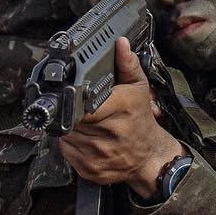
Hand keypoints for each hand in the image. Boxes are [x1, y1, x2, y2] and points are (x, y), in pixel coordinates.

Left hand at [58, 39, 184, 198]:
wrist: (149, 157)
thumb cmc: (140, 120)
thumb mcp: (139, 89)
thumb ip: (127, 65)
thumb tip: (119, 44)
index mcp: (121, 110)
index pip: (84, 103)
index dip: (75, 99)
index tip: (75, 96)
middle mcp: (109, 135)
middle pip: (71, 117)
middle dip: (72, 112)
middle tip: (83, 110)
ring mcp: (98, 155)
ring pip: (65, 134)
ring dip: (70, 127)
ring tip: (86, 124)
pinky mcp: (89, 170)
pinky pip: (66, 151)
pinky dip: (70, 144)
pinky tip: (85, 139)